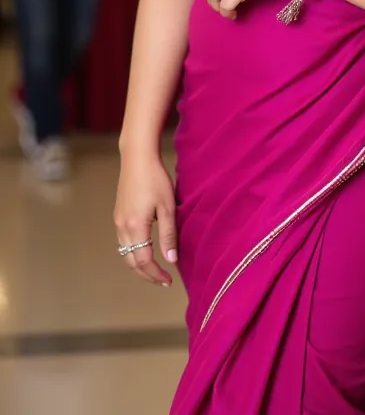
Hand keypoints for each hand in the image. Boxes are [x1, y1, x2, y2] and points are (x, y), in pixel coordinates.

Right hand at [114, 154, 177, 286]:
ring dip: (139, 264)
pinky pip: (123, 242)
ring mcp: (118, 221)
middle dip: (146, 274)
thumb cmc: (155, 179)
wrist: (137, 158)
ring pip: (125, 253)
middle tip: (163, 280)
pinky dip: (134, 252)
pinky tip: (146, 249)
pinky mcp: (118, 215)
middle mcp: (122, 227)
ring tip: (156, 268)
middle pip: (131, 261)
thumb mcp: (167, 207)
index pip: (143, 261)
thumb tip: (172, 259)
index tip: (169, 280)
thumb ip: (168, 234)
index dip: (155, 274)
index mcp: (135, 226)